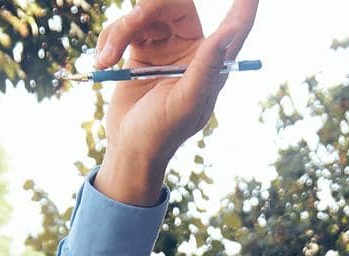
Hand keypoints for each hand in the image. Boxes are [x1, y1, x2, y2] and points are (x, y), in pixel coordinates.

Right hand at [90, 0, 259, 204]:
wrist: (128, 147)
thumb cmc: (162, 132)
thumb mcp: (186, 102)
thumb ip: (206, 67)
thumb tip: (227, 33)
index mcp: (212, 62)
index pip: (235, 25)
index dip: (244, 6)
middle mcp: (191, 48)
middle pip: (176, 4)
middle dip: (149, 8)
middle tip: (134, 21)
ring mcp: (164, 45)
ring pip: (144, 11)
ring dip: (121, 29)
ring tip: (107, 60)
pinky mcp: (139, 47)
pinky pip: (124, 26)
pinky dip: (110, 39)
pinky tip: (104, 62)